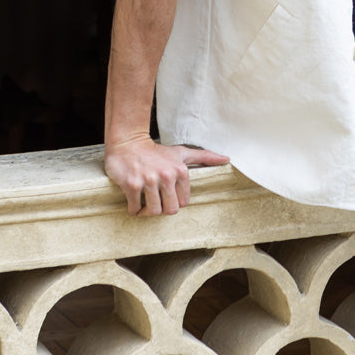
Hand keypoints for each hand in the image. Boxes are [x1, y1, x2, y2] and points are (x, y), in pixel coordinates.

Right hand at [104, 135, 229, 215]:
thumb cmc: (156, 151)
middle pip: (170, 210)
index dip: (174, 202)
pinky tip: (133, 201)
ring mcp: (149, 181)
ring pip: (153, 211)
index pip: (183, 203)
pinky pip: (135, 209)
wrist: (128, 143)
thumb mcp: (181, 153)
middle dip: (161, 209)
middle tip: (154, 201)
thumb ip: (205, 157)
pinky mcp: (132, 185)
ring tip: (143, 202)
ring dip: (147, 212)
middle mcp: (166, 176)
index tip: (166, 196)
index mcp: (180, 171)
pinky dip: (133, 210)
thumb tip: (227, 159)